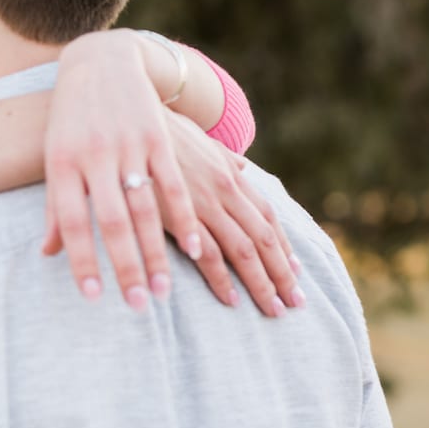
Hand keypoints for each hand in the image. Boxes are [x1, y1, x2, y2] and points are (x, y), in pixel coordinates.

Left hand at [41, 31, 202, 309]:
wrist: (99, 63)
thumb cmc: (71, 120)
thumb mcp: (56, 157)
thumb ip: (56, 206)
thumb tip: (49, 253)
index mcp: (62, 163)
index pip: (69, 220)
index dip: (80, 259)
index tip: (94, 296)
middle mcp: (94, 155)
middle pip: (110, 220)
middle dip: (124, 266)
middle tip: (136, 304)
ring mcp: (127, 144)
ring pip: (144, 208)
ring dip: (156, 252)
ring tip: (161, 290)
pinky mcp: (157, 137)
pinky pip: (173, 183)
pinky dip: (184, 217)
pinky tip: (196, 248)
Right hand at [162, 110, 303, 315]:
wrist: (131, 117)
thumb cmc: (163, 129)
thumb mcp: (201, 139)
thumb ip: (224, 155)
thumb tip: (242, 164)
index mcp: (231, 175)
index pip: (267, 217)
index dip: (284, 246)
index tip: (294, 271)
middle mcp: (225, 191)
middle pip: (263, 240)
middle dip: (282, 274)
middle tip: (296, 303)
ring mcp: (204, 204)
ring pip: (244, 251)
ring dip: (261, 283)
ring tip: (273, 309)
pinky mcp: (180, 216)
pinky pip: (208, 255)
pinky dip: (222, 279)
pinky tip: (231, 298)